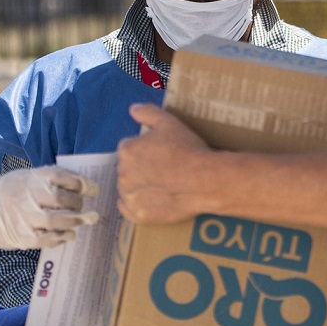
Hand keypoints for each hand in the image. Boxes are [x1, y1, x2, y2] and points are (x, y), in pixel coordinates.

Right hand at [0, 166, 99, 249]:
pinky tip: (70, 234)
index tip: (94, 189)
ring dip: (75, 221)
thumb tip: (85, 187)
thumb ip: (51, 180)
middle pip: (60, 199)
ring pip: (56, 221)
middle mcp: (27, 196)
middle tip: (83, 206)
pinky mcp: (22, 236)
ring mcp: (24, 217)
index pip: (60, 177)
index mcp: (30, 178)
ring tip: (87, 220)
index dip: (82, 183)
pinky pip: (47, 239)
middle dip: (77, 204)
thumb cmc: (12, 192)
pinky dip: (62, 237)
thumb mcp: (27, 177)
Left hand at [116, 103, 213, 224]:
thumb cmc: (187, 150)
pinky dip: (136, 205)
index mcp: (126, 150)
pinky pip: (128, 210)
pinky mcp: (138, 215)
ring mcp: (129, 197)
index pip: (129, 148)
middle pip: (127, 168)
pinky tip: (150, 200)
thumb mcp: (169, 122)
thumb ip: (147, 112)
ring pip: (127, 189)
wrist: (204, 181)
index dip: (145, 150)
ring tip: (161, 185)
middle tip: (163, 169)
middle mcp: (122, 174)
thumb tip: (132, 109)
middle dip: (140, 168)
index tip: (160, 154)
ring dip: (138, 186)